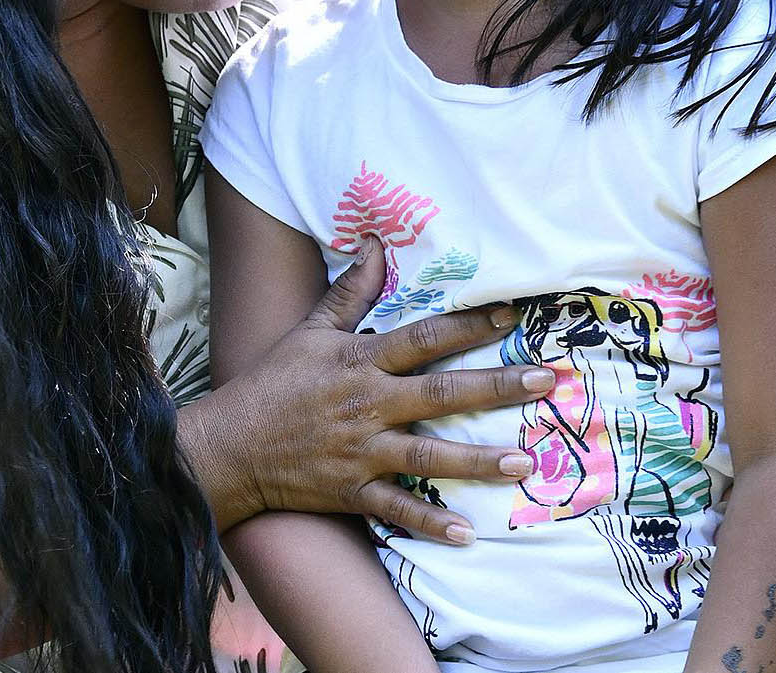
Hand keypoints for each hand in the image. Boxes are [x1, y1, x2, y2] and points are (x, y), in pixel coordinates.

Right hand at [193, 241, 552, 544]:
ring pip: (429, 458)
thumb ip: (350, 291)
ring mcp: (361, 452)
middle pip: (441, 395)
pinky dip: (431, 525)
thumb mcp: (310, 330)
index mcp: (360, 361)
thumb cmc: (274, 382)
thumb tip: (374, 242)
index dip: (468, 324)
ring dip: (479, 461)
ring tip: (526, 462)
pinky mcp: (352, 491)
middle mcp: (368, 406)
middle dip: (495, 387)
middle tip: (544, 382)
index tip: (511, 315)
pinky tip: (469, 534)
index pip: (424, 338)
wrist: (231, 446)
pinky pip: (398, 511)